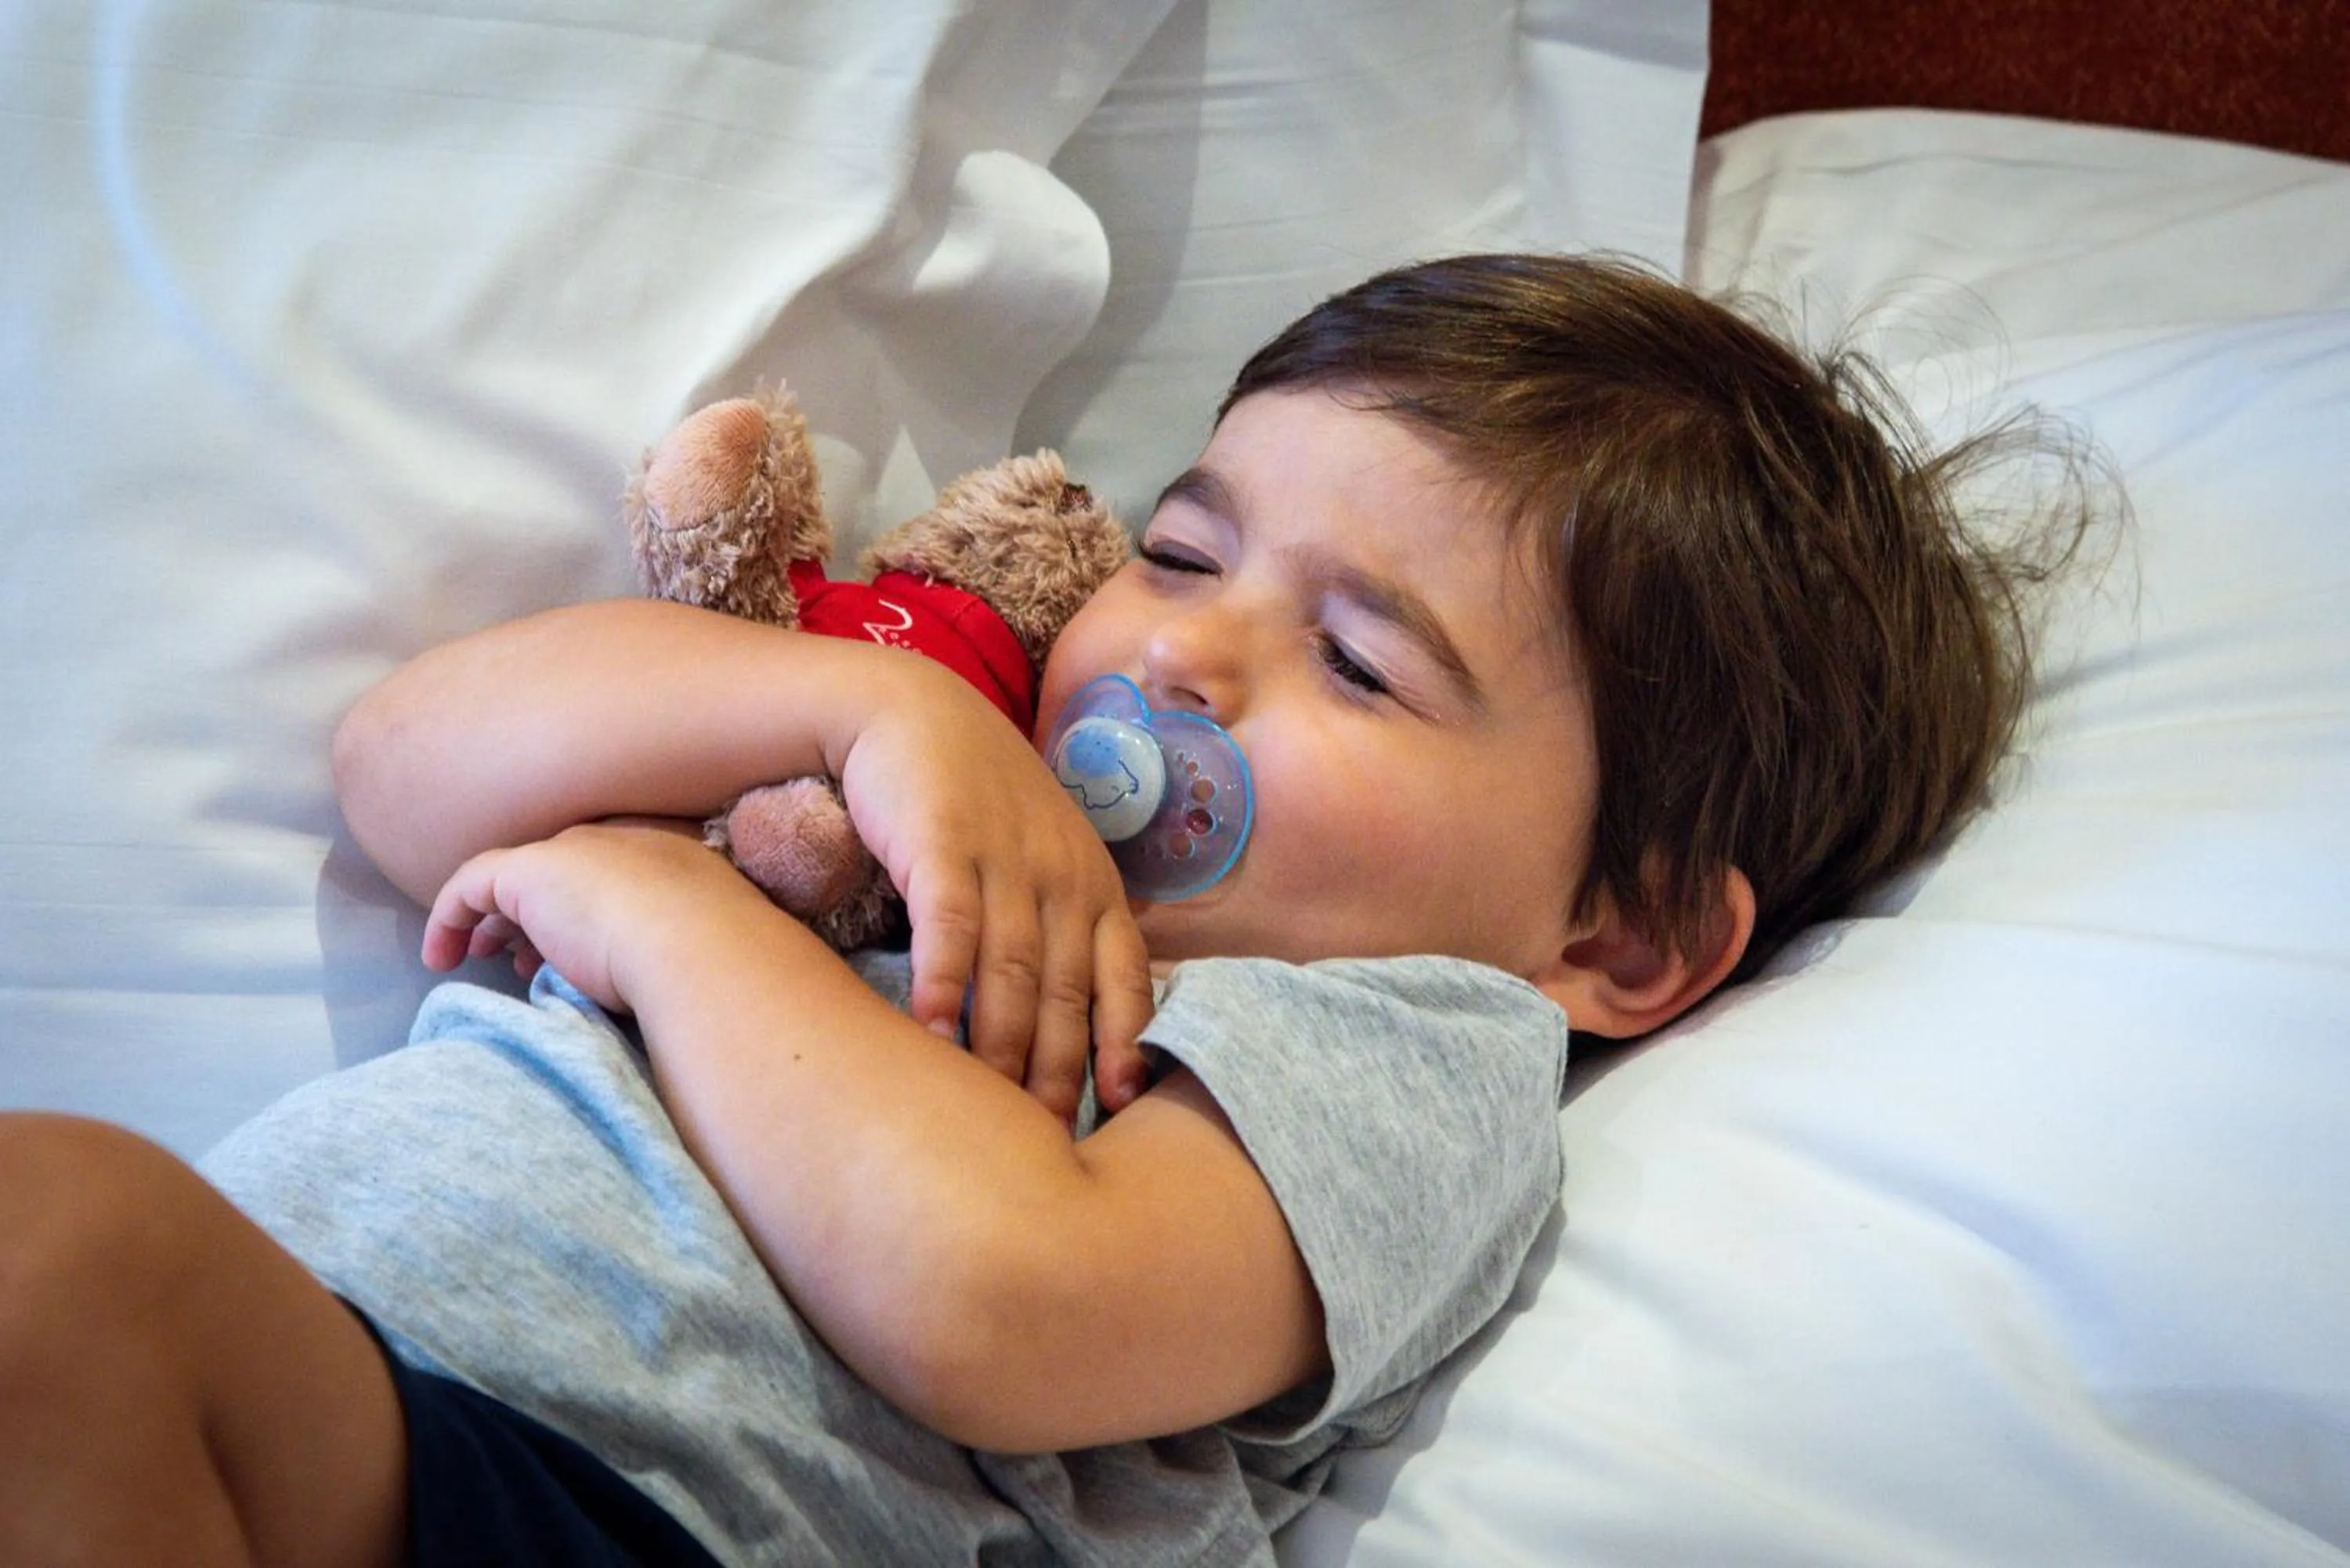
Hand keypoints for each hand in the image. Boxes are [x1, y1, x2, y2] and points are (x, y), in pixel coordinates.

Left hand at [421, 820, 748, 1013]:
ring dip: (494, 918)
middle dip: (529, 915)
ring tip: (477, 955)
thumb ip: (664, 952)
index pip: (602, 880)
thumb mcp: (691, 951)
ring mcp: (573, 852)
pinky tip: (441, 956)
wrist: (698, 943)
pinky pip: (470, 886)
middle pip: (555, 875)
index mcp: (663, 860)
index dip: (573, 916)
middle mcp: (615, 844)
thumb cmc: (711, 962)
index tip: (558, 958)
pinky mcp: (529, 870)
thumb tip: (636, 983)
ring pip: (514, 879)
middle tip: (515, 958)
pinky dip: (450, 918)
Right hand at [834, 661, 1154, 1122]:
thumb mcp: (1038, 858)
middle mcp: (1062, 873)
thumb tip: (1072, 1031)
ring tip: (989, 1110)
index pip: (1125, 977)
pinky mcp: (944, 840)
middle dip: (1059, 1070)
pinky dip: (943, 981)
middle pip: (1067, 990)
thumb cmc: (976, 801)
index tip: (1121, 1104)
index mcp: (1094, 884)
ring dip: (1001, 1046)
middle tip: (1046, 1140)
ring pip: (1013, 970)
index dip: (1125, 1042)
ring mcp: (1006, 856)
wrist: (906, 710)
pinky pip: (950, 923)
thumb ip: (1061, 931)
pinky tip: (929, 1031)